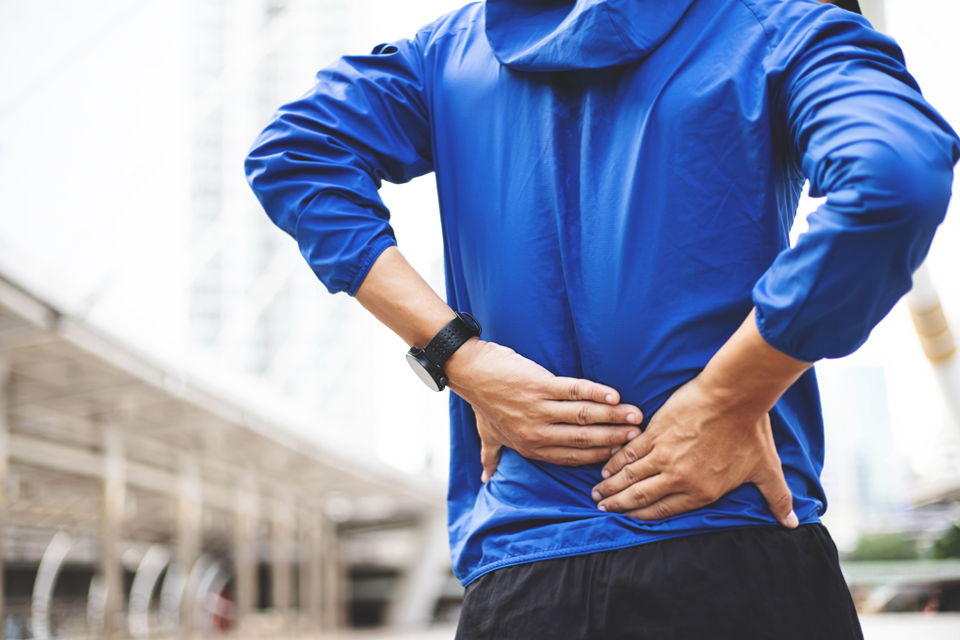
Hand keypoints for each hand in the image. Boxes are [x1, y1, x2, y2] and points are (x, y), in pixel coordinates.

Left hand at [446, 339, 642, 480]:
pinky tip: (615, 397)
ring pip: (583, 417)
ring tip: (636, 417)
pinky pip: (575, 391)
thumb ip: (491, 457)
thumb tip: (486, 479)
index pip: (572, 456)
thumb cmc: (482, 403)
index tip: (620, 454)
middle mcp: (536, 433)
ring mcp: (538, 409)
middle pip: (583, 439)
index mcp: (530, 447)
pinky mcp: (540, 386)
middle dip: (613, 439)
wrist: (471, 373)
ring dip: (612, 417)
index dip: (598, 456)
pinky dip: (597, 394)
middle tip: (638, 437)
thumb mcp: (488, 435)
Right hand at [590, 374, 797, 527]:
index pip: (663, 511)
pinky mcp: (655, 433)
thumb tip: (792, 522)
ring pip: (630, 476)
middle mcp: (678, 477)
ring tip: (597, 493)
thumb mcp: (766, 469)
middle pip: (640, 497)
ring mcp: (664, 455)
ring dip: (611, 486)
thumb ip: (777, 498)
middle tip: (602, 508)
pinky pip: (629, 452)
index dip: (640, 517)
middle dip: (618, 505)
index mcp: (701, 491)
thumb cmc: (751, 431)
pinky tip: (606, 467)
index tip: (625, 518)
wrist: (734, 396)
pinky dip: (615, 461)